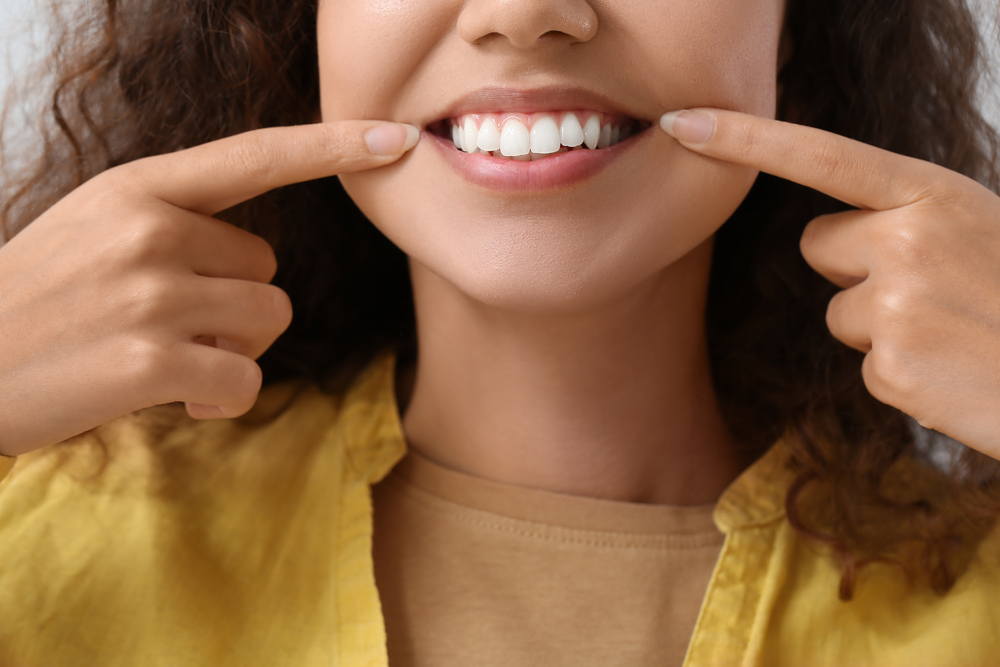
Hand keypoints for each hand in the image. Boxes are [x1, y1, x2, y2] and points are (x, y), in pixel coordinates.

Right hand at [0, 121, 418, 455]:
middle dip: (235, 303)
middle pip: (269, 269)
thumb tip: (252, 262)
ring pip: (266, 321)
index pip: (255, 157)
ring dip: (231, 348)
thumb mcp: (94, 230)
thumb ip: (172, 225)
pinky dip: (221, 396)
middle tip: (168, 323)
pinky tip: (173, 395)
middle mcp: (150, 230)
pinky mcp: (153, 360)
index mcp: (137, 190)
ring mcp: (152, 294)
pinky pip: (245, 377)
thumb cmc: (35, 301)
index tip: (394, 138)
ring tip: (165, 357)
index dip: (332, 146)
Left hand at [661, 108, 999, 459]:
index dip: (746, 139)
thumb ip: (908, 216)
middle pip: (819, 245)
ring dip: (883, 326)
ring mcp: (897, 303)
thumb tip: (833, 238)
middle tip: (936, 291)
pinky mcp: (892, 365)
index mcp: (933, 193)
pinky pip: (863, 363)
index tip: (682, 122)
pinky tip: (953, 372)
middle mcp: (907, 238)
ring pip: (839, 312)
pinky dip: (901, 373)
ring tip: (954, 333)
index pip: (821, 156)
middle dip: (858, 269)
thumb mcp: (979, 229)